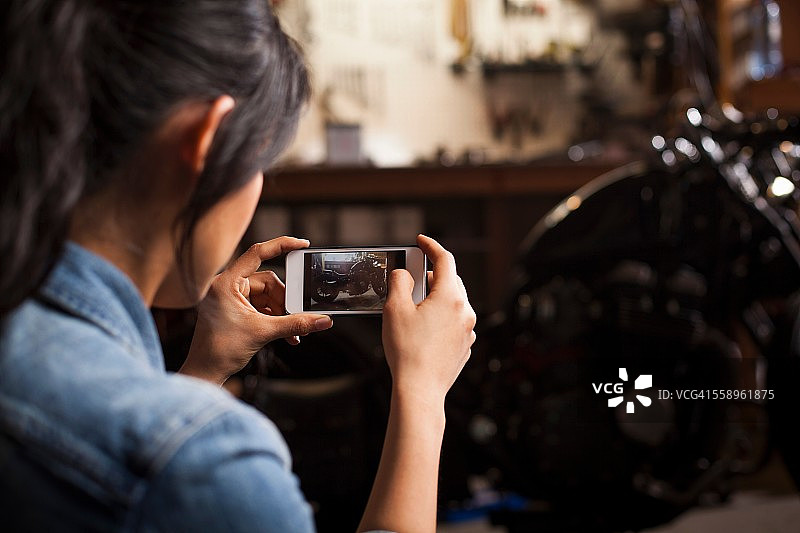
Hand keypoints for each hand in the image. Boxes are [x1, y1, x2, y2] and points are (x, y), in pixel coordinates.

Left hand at [180, 237, 332, 384]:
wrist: (205, 372)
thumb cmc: (219, 351)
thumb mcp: (263, 333)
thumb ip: (295, 324)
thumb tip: (322, 320)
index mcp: (226, 283)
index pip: (257, 253)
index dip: (282, 245)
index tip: (302, 244)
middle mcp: (227, 286)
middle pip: (268, 281)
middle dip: (284, 301)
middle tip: (296, 315)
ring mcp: (231, 297)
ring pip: (268, 296)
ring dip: (282, 313)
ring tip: (291, 331)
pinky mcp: (236, 309)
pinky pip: (262, 306)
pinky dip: (274, 317)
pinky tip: (285, 334)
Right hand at [381, 234, 475, 405]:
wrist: (420, 390)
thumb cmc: (407, 351)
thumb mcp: (394, 309)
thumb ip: (399, 283)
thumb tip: (403, 274)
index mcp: (450, 297)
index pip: (444, 259)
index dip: (431, 246)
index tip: (421, 241)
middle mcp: (465, 311)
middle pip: (451, 281)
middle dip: (432, 275)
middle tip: (413, 277)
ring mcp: (468, 330)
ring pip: (454, 303)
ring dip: (437, 298)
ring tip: (416, 307)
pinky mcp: (465, 346)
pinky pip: (455, 323)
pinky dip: (442, 318)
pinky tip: (424, 330)